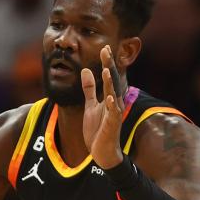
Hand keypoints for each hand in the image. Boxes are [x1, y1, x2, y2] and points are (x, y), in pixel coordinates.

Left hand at [81, 45, 123, 168]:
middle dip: (109, 66)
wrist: (102, 152)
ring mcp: (114, 114)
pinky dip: (111, 105)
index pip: (108, 76)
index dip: (106, 62)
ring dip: (110, 83)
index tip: (103, 47)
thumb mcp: (90, 105)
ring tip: (106, 69)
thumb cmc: (98, 128)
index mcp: (109, 97)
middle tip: (106, 50)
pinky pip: (113, 114)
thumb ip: (89, 89)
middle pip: (112, 81)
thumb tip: (85, 70)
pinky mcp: (112, 125)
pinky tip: (109, 97)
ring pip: (113, 95)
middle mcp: (114, 102)